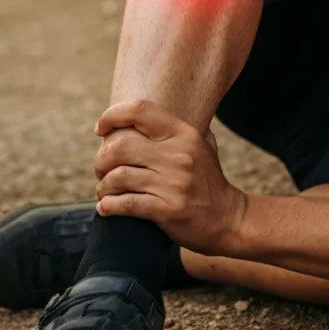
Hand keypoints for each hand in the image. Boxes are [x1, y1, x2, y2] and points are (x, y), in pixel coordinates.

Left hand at [92, 100, 247, 255]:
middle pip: (121, 146)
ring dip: (104, 186)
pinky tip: (106, 208)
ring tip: (105, 192)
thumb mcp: (202, 146)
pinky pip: (127, 204)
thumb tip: (144, 113)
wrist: (228, 219)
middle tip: (101, 170)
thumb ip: (178, 129)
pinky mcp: (168, 209)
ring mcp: (174, 183)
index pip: (140, 110)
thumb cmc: (207, 182)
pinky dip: (109, 206)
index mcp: (184, 134)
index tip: (100, 129)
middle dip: (101, 160)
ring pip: (119, 177)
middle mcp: (179, 155)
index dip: (112, 115)